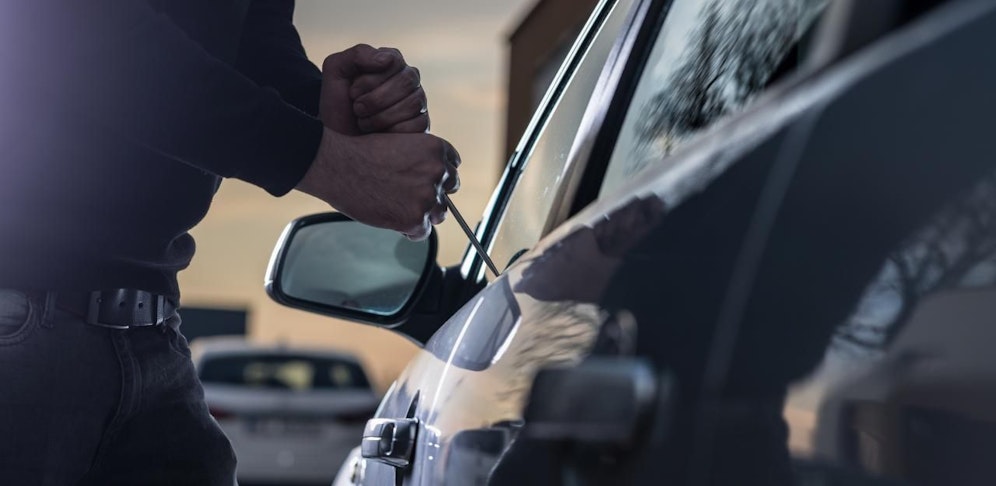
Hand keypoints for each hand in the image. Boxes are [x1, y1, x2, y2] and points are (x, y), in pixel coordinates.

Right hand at [296, 128, 460, 239]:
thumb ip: (420, 160)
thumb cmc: (360, 154)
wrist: (338, 166)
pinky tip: (393, 220)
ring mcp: (428, 197)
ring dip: (423, 215)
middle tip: (410, 198)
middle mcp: (438, 172)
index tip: (425, 182)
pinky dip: (409, 230)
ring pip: (439, 214)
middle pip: (448, 192)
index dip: (437, 176)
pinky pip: (423, 232)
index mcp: (435, 150)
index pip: (452, 167)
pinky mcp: (415, 219)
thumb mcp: (399, 143)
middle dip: (433, 196)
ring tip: (398, 209)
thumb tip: (430, 182)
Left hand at [320, 44, 428, 134]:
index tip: (352, 93)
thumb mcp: (336, 71)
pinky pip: (417, 125)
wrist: (339, 141)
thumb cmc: (337, 105)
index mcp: (391, 62)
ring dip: (381, 117)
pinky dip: (392, 131)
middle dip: (375, 100)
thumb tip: (388, 59)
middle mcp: (409, 79)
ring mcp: (418, 102)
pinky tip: (379, 134)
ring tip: (364, 122)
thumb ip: (358, 54)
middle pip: (406, 82)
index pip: (393, 62)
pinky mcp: (422, 124)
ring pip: (413, 104)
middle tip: (357, 109)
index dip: (369, 80)